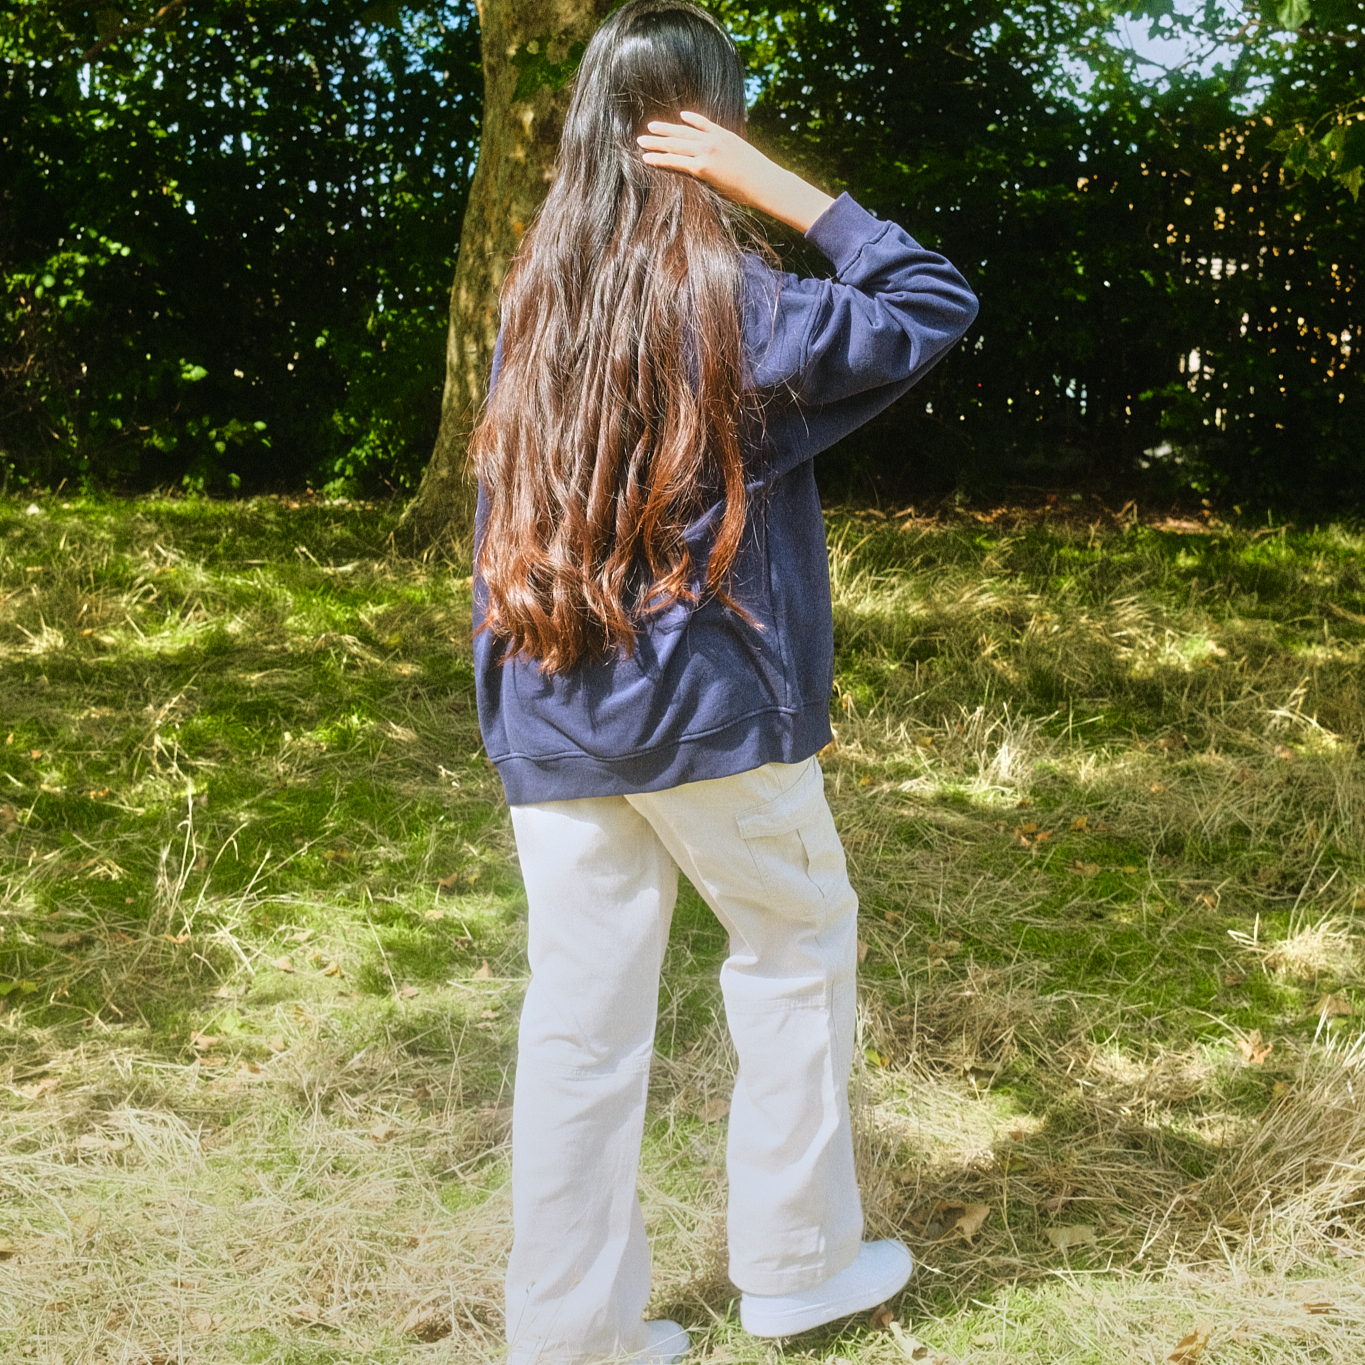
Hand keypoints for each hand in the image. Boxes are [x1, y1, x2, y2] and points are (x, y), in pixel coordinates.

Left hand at [636, 111, 833, 233]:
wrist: (765, 182)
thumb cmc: (759, 178)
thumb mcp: (746, 159)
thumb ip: (733, 156)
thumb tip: (729, 166)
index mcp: (725, 135)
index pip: (703, 123)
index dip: (690, 120)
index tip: (680, 117)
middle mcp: (714, 139)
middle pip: (684, 132)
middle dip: (665, 130)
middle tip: (649, 127)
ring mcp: (707, 151)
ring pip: (676, 144)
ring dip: (657, 142)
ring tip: (641, 140)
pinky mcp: (703, 167)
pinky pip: (676, 161)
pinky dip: (660, 158)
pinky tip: (648, 157)